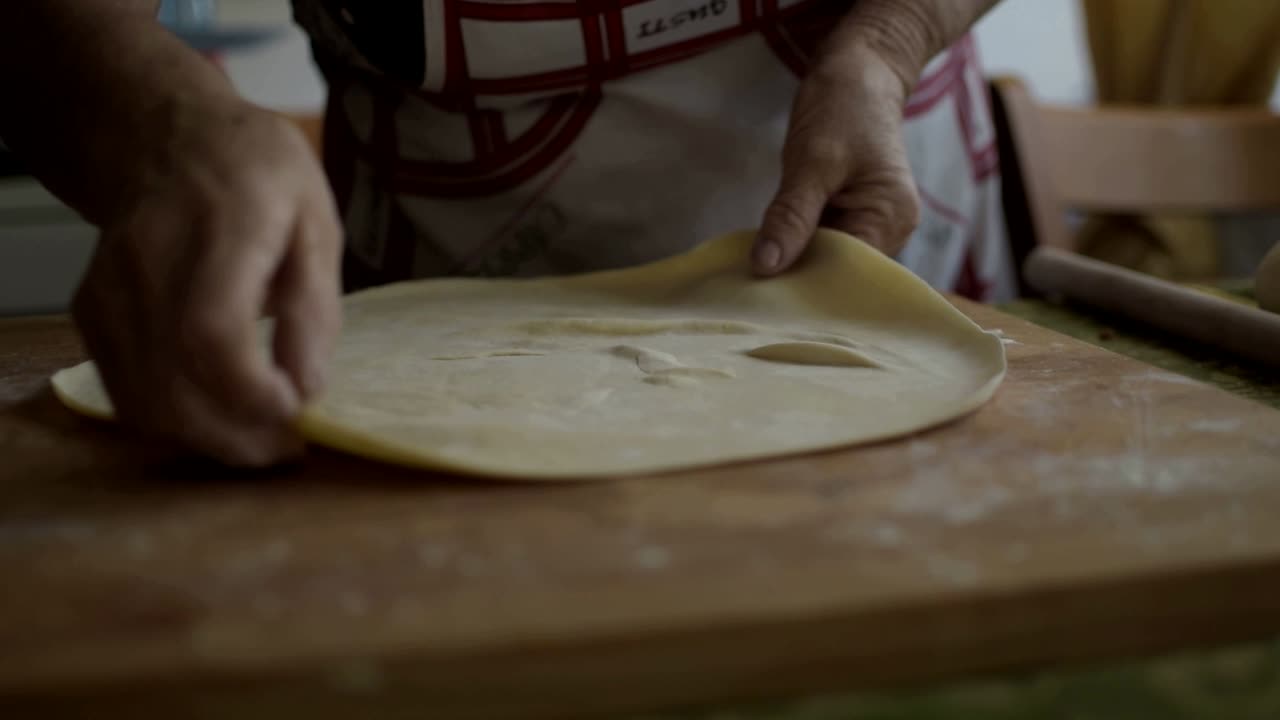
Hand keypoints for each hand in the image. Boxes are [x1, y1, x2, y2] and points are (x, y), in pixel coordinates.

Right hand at [72, 99, 342, 465]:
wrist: (166, 138)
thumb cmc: (258, 177)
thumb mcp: (316, 222)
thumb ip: (315, 306)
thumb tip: (309, 386)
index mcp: (220, 225)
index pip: (211, 329)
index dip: (250, 391)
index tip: (295, 412)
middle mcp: (150, 260)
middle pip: (173, 379)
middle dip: (236, 436)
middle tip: (287, 449)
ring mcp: (109, 289)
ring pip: (143, 399)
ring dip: (207, 441)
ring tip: (260, 443)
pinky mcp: (92, 314)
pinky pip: (126, 392)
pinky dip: (173, 423)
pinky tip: (218, 420)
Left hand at [754, 45, 919, 274]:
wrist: (859, 70)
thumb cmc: (843, 106)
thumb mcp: (812, 161)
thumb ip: (791, 216)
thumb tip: (766, 266)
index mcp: (891, 217)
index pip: (849, 272)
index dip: (808, 283)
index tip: (765, 294)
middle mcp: (890, 228)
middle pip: (839, 270)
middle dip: (800, 275)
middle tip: (753, 286)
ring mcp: (872, 222)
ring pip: (827, 257)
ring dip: (796, 260)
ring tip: (758, 273)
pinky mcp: (852, 214)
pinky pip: (823, 240)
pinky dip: (798, 243)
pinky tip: (772, 249)